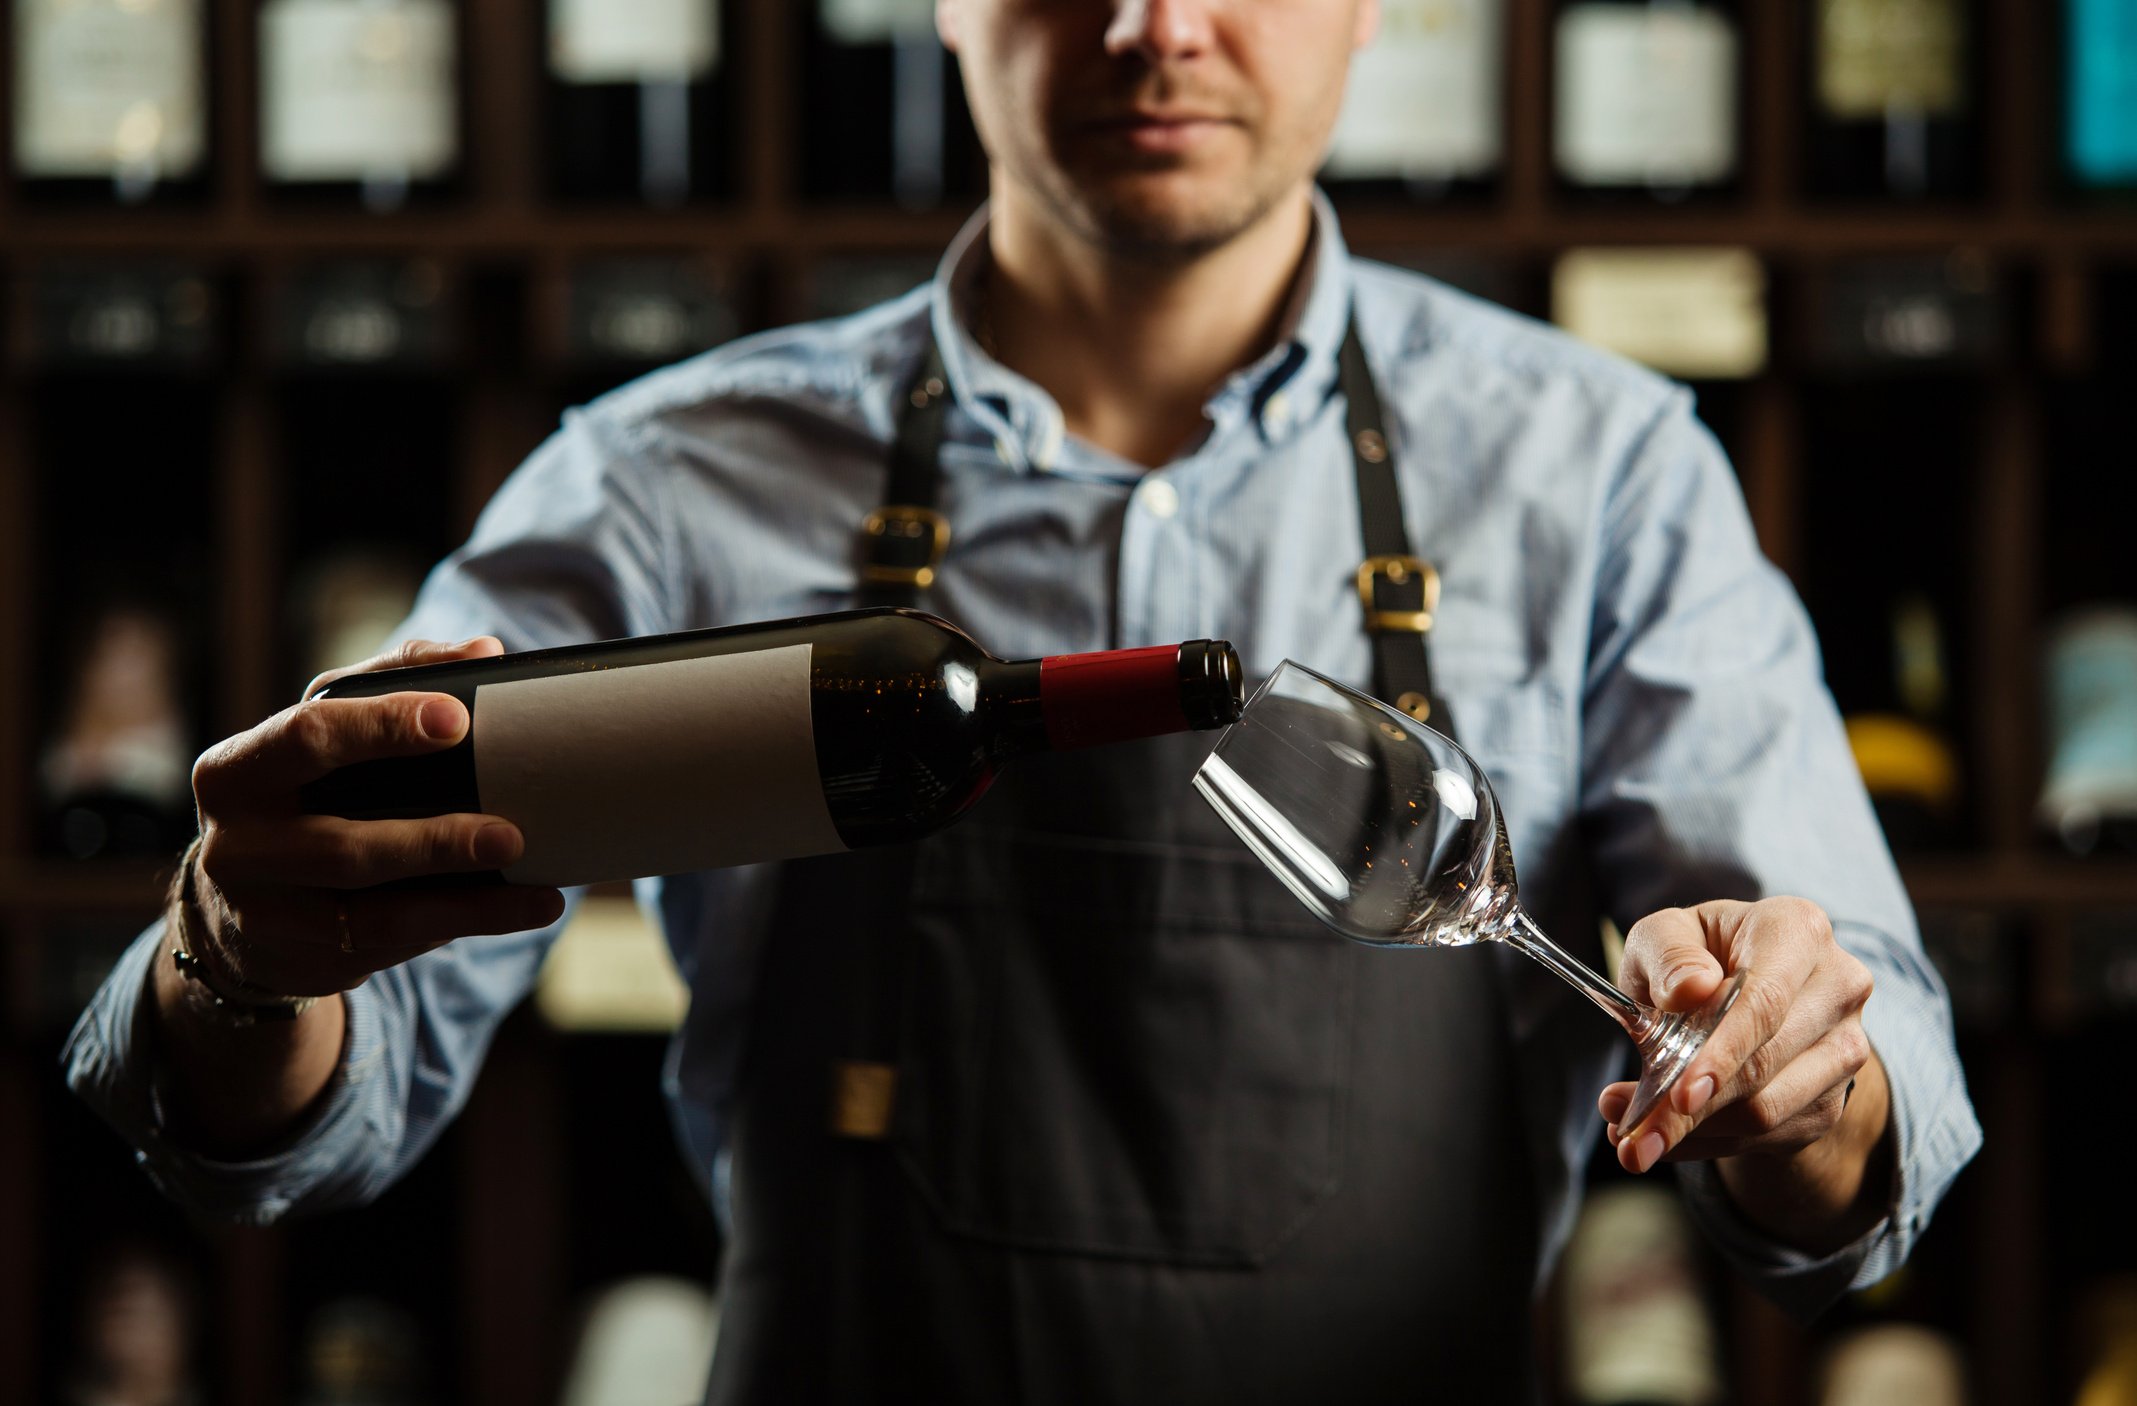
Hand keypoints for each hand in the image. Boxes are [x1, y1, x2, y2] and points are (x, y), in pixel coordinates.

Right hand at [185, 636, 565, 999]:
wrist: (237, 910)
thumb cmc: (300, 792)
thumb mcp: (322, 730)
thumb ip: (393, 679)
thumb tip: (484, 652)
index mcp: (237, 770)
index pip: (309, 736)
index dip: (384, 726)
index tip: (459, 719)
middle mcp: (236, 847)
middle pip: (342, 846)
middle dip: (432, 842)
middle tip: (510, 835)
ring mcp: (268, 915)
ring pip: (375, 916)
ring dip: (465, 905)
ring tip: (538, 895)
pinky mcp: (305, 960)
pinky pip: (391, 947)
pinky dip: (457, 928)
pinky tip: (514, 913)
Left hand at [1598, 897, 1874, 1176]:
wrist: (1740, 993)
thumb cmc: (1695, 957)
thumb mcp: (1664, 936)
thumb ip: (1668, 955)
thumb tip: (1690, 989)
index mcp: (1797, 931)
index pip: (1765, 1002)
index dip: (1723, 1052)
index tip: (1680, 1094)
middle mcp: (1837, 988)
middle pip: (1763, 1064)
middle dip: (1689, 1109)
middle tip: (1628, 1140)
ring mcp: (1846, 1048)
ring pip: (1767, 1111)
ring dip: (1694, 1133)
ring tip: (1634, 1140)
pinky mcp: (1834, 1097)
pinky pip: (1768, 1136)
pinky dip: (1710, 1143)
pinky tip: (1672, 1137)